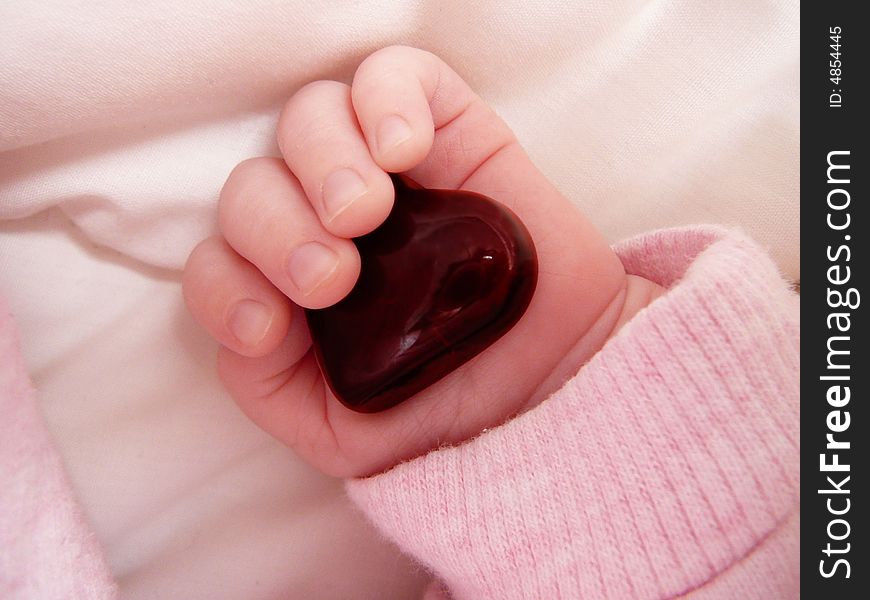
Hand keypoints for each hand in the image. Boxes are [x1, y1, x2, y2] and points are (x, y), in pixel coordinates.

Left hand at [182, 46, 660, 477]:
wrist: (554, 384)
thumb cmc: (449, 405)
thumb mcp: (344, 433)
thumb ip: (271, 391)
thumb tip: (249, 314)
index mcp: (293, 287)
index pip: (219, 259)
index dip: (224, 285)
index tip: (271, 327)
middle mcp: (327, 222)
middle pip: (254, 184)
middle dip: (274, 229)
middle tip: (333, 279)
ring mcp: (387, 172)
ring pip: (310, 116)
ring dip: (320, 160)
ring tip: (367, 213)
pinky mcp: (449, 132)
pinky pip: (395, 74)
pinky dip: (385, 97)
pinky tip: (403, 150)